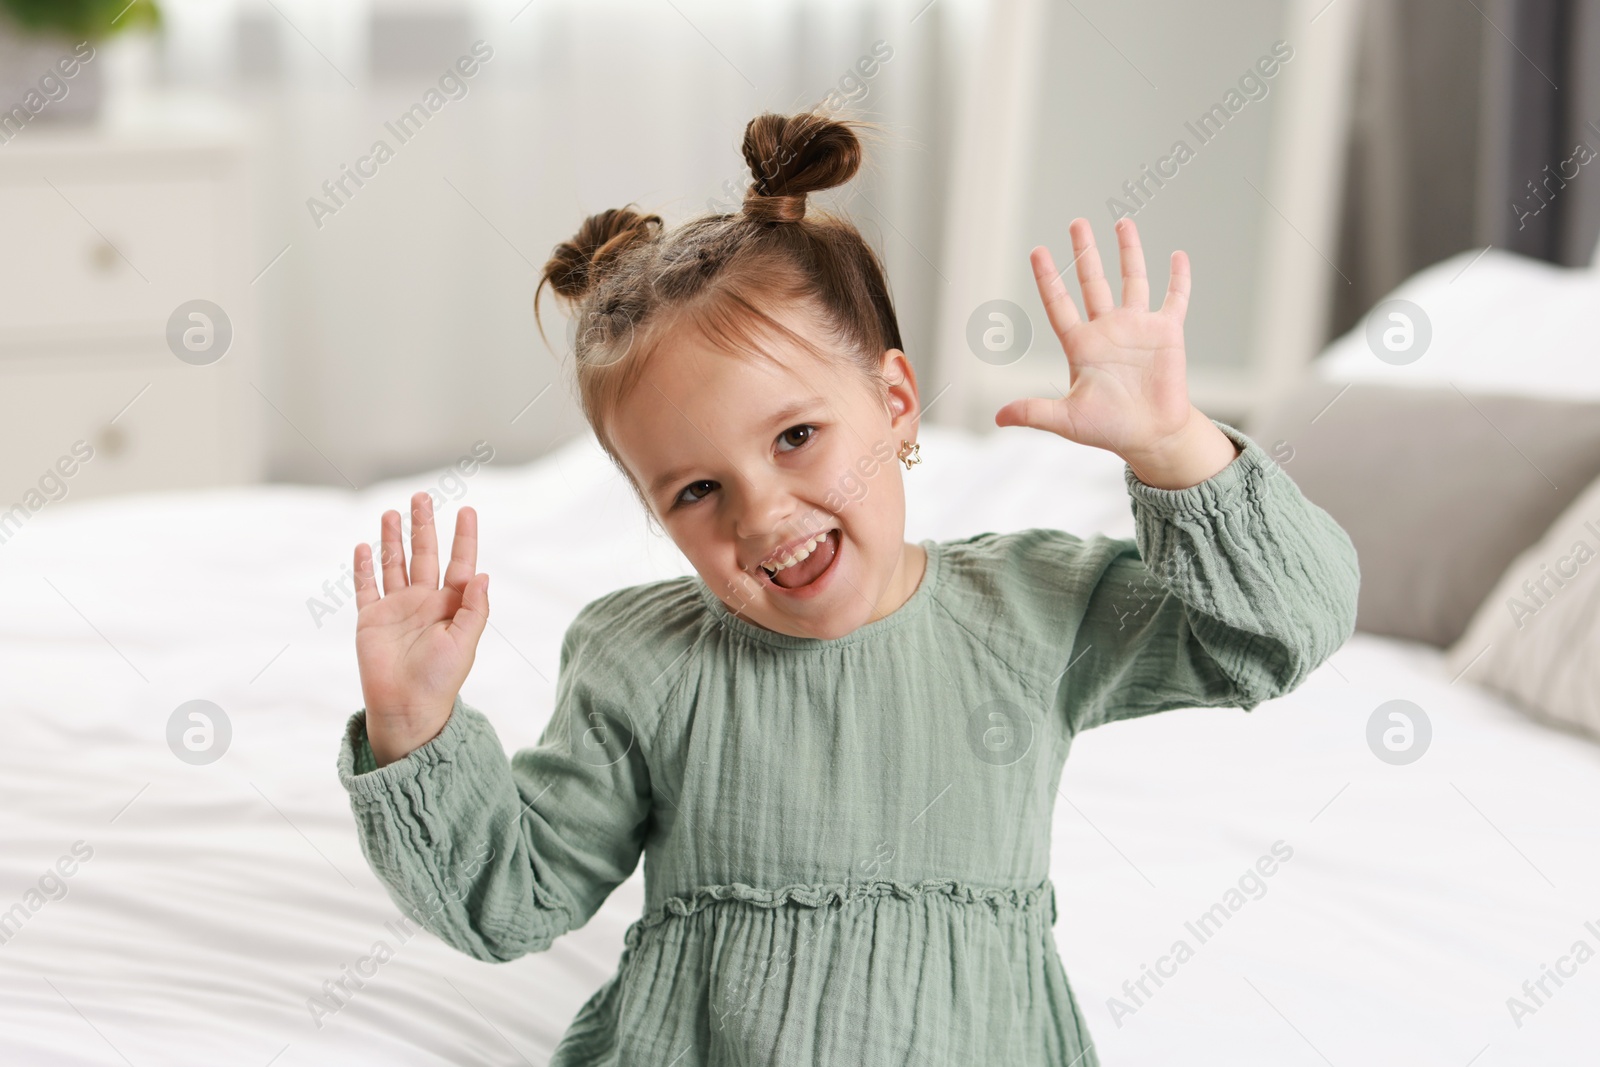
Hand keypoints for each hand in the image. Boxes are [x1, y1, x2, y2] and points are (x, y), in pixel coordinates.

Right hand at [353, 492, 489, 766]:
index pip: (459, 563)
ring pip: (395, 564)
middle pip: (425, 554)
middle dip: (423, 526)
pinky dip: (365, 568)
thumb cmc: (441, 680)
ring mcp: (397, 608)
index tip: (467, 510)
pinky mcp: (371, 619)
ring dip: (394, 539)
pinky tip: (364, 547)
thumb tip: (482, 574)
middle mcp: (424, 601)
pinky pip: (366, 587)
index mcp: (451, 605)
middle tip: (422, 497)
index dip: (464, 537)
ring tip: (392, 512)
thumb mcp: (464, 643)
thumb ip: (474, 609)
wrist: (407, 708)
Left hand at [994, 217, 1236, 488]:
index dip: (1048, 278)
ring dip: (1128, 252)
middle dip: (1085, 252)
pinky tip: (1178, 255)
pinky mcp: (1167, 333)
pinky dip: (1179, 278)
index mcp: (1081, 345)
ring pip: (1132, 280)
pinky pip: (1174, 299)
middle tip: (1077, 223)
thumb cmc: (1109, 429)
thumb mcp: (1067, 420)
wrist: (1151, 437)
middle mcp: (1108, 330)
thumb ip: (1035, 412)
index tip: (1037, 251)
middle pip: (1092, 282)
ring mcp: (1138, 328)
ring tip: (1123, 223)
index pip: (1059, 304)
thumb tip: (999, 418)